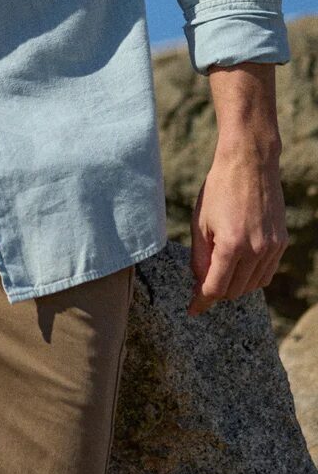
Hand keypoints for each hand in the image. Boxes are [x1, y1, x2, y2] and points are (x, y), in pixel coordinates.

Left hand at [187, 143, 287, 316]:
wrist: (250, 164)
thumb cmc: (218, 189)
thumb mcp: (200, 223)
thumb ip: (200, 257)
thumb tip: (199, 282)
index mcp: (232, 245)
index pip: (215, 288)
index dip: (201, 302)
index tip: (192, 310)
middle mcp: (256, 250)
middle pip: (234, 291)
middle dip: (216, 293)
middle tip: (200, 285)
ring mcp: (272, 247)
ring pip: (252, 285)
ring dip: (234, 286)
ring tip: (218, 273)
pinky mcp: (281, 242)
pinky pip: (266, 272)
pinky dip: (251, 277)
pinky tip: (238, 267)